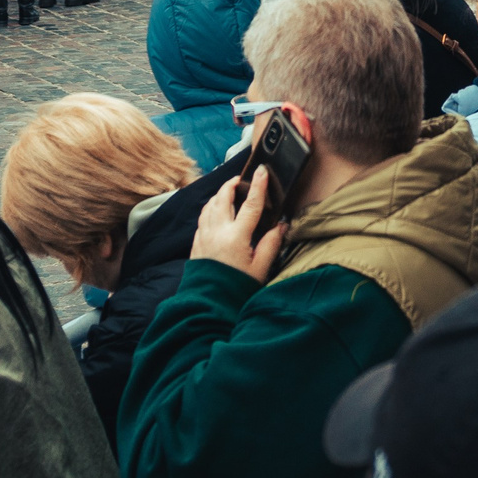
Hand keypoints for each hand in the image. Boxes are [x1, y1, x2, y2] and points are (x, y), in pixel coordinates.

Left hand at [191, 166, 285, 281]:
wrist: (209, 306)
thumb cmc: (236, 290)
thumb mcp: (260, 269)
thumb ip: (271, 244)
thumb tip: (281, 226)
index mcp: (236, 237)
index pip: (250, 204)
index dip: (258, 186)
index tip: (261, 171)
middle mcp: (217, 232)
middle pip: (223, 198)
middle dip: (231, 184)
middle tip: (240, 179)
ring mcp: (204, 237)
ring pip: (209, 206)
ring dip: (219, 195)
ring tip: (228, 192)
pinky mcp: (196, 244)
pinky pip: (202, 218)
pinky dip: (209, 209)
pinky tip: (214, 212)